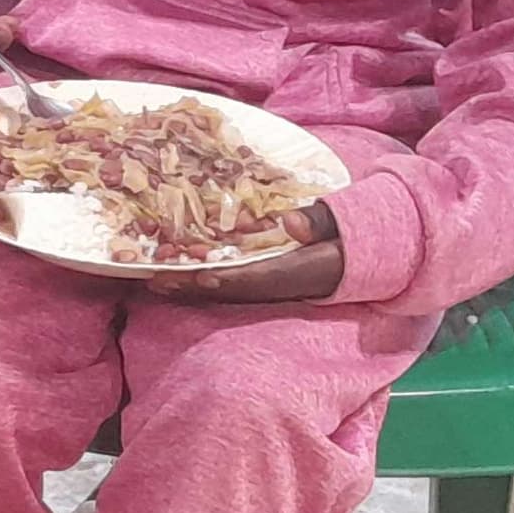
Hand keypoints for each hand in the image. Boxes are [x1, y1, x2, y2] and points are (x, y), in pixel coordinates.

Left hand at [152, 201, 346, 304]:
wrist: (358, 260)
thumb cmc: (346, 238)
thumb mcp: (338, 225)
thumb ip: (318, 222)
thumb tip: (290, 221)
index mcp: (298, 271)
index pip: (258, 277)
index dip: (230, 279)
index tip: (203, 277)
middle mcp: (279, 285)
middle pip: (231, 289)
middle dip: (195, 287)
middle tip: (158, 280)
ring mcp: (270, 287)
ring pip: (226, 290)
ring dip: (191, 288)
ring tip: (156, 282)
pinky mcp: (263, 284)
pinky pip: (229, 286)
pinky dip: (202, 284)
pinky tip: (176, 278)